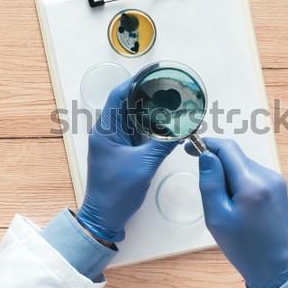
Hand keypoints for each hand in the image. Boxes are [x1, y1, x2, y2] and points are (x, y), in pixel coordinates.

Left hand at [76, 80, 177, 242]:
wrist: (104, 216)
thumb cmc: (117, 192)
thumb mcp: (144, 165)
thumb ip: (163, 144)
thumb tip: (183, 130)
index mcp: (105, 131)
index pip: (119, 96)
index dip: (136, 80)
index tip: (153, 71)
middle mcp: (106, 132)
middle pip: (125, 103)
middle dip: (145, 92)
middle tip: (166, 84)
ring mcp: (113, 141)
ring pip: (130, 116)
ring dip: (146, 107)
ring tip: (167, 98)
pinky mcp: (119, 150)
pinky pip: (134, 130)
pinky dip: (147, 124)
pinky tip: (162, 121)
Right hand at [186, 138, 287, 287]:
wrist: (279, 269)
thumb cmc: (244, 248)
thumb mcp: (217, 217)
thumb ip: (210, 182)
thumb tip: (206, 154)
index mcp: (252, 183)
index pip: (227, 148)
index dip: (206, 144)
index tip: (189, 148)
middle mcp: (268, 176)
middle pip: (235, 156)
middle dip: (217, 165)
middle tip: (207, 189)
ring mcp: (276, 181)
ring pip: (243, 165)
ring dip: (229, 176)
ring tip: (225, 204)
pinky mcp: (279, 187)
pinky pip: (253, 175)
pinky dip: (240, 183)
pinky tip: (238, 205)